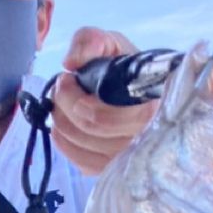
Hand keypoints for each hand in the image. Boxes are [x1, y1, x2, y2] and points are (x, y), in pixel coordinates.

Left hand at [51, 27, 158, 174]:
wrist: (139, 92)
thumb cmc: (126, 68)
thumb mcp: (110, 44)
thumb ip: (90, 41)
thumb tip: (72, 63)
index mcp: (151, 104)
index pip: (105, 116)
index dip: (76, 98)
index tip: (68, 78)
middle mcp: (146, 137)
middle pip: (91, 129)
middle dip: (65, 105)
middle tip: (62, 88)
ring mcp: (131, 159)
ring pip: (82, 147)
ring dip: (62, 123)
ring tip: (63, 105)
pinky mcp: (115, 172)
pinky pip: (83, 164)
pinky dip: (66, 144)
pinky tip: (66, 127)